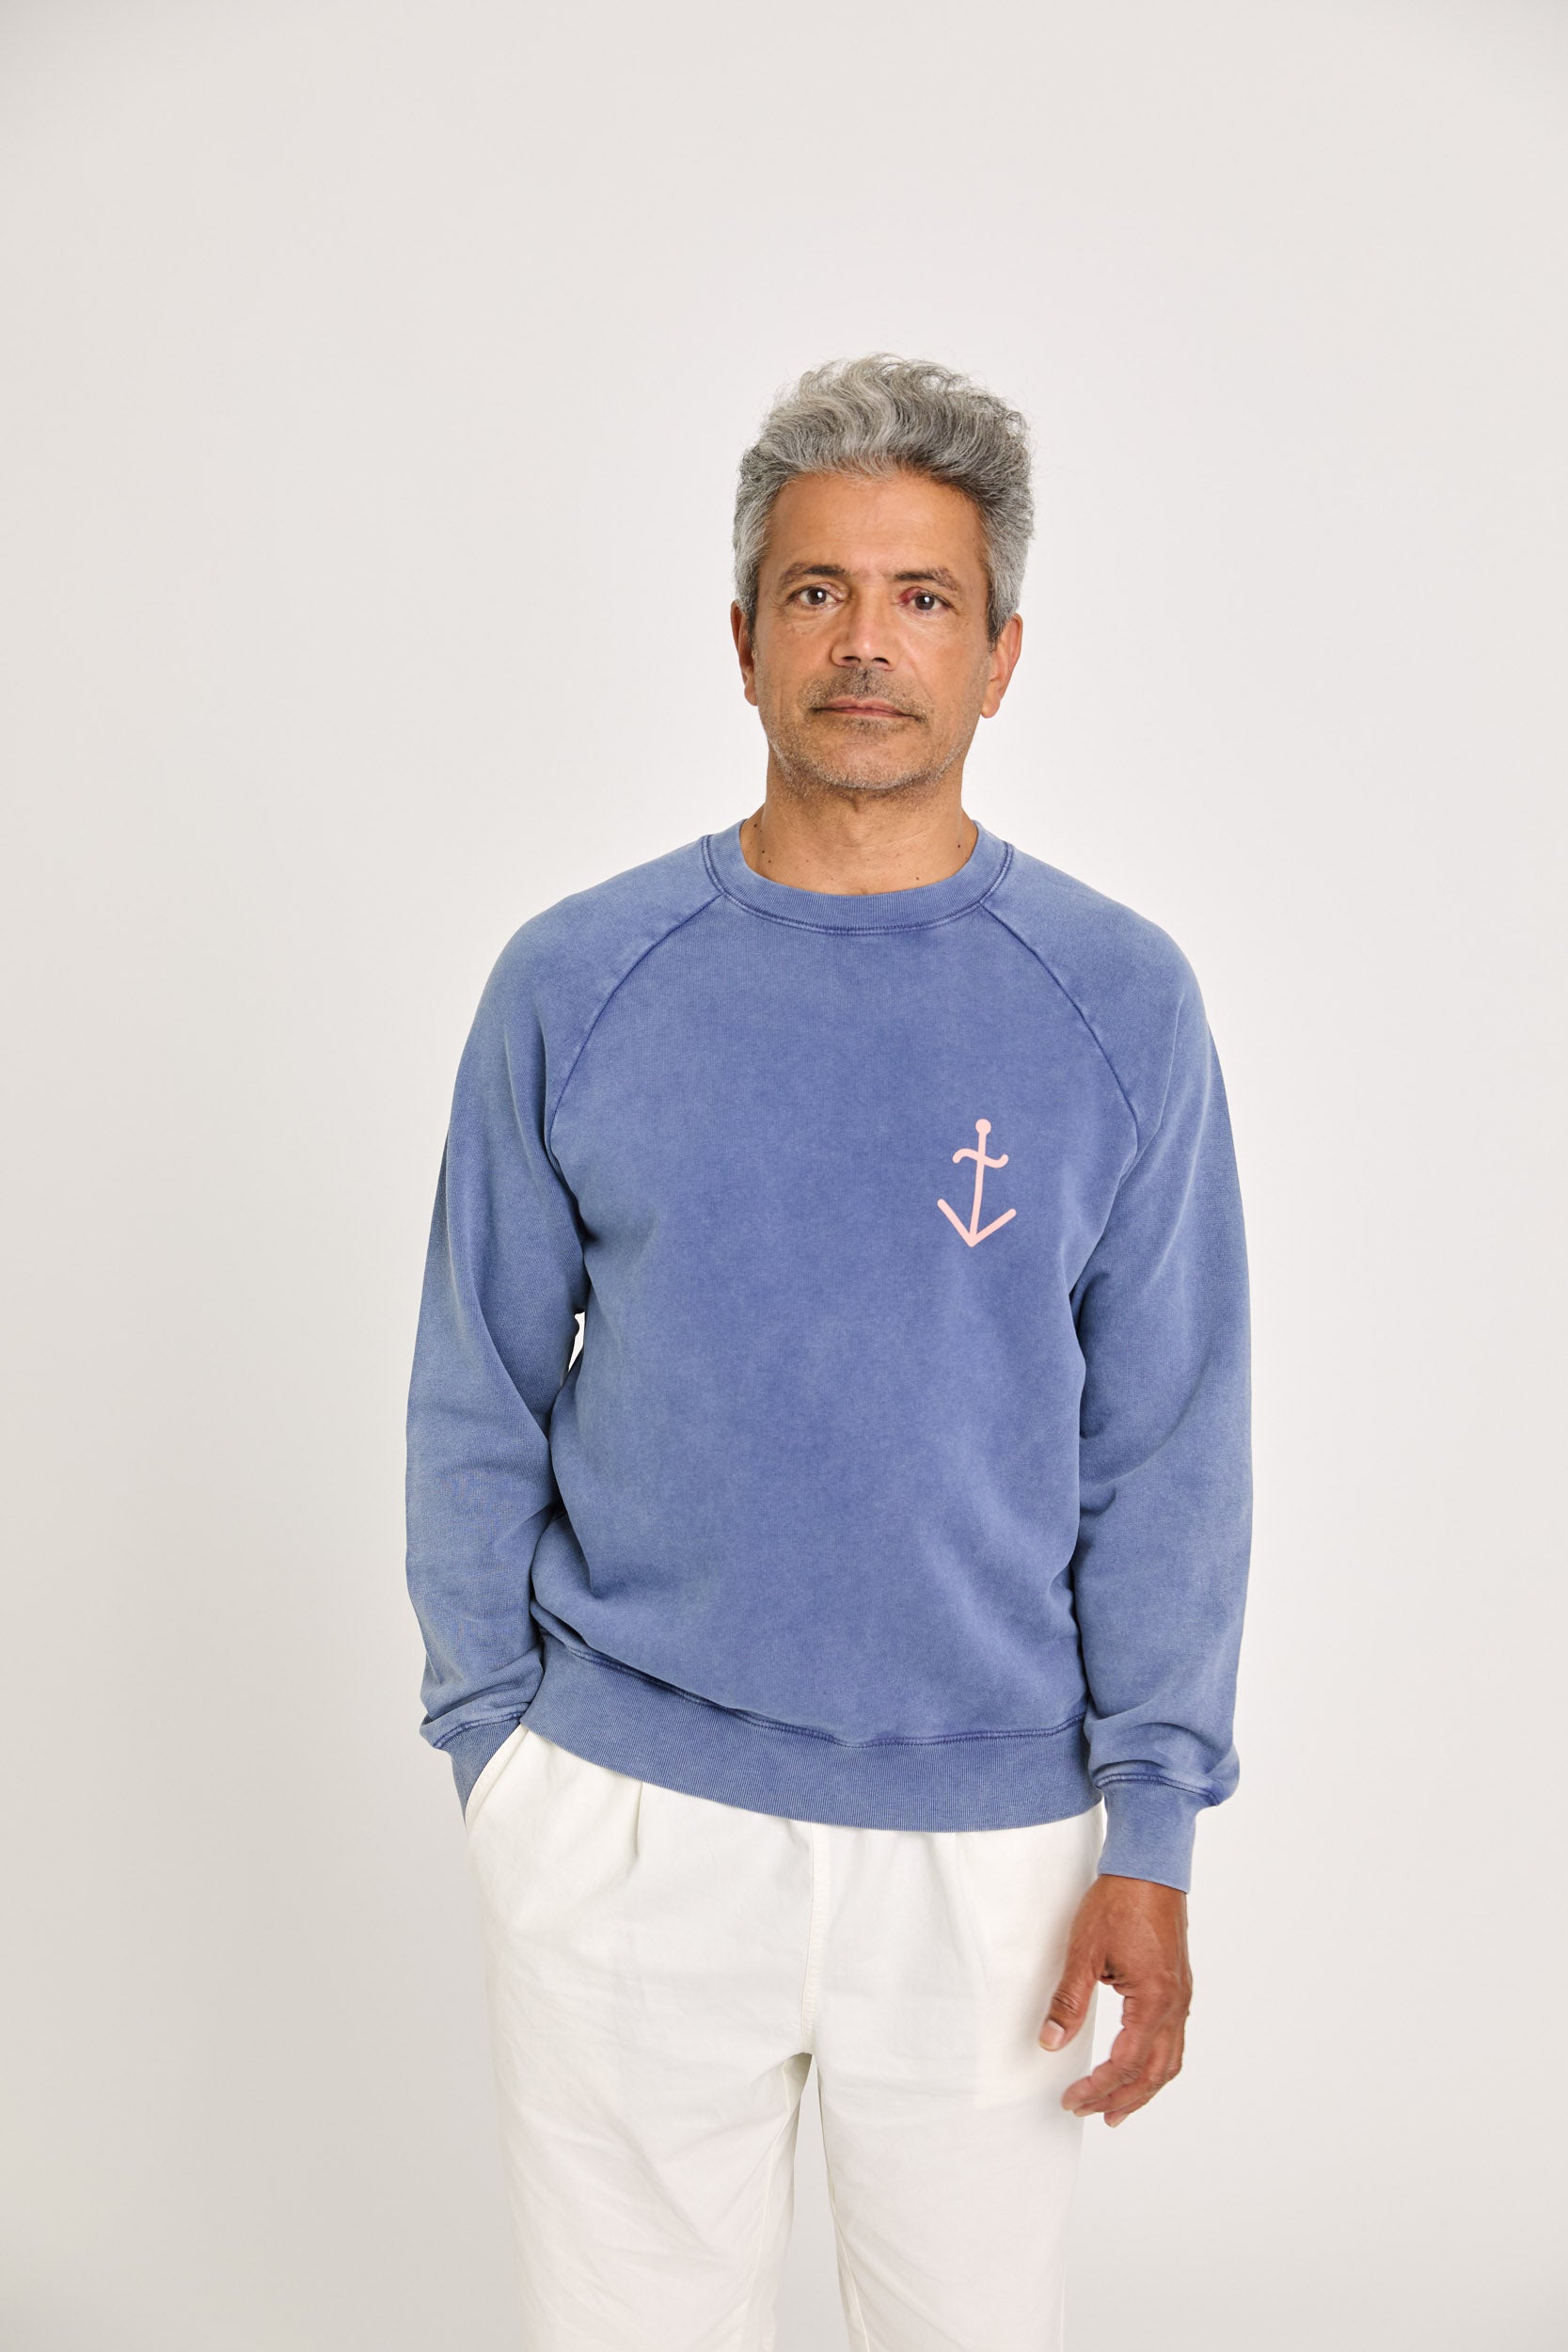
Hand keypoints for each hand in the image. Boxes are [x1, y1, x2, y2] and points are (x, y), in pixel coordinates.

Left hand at [1038, 1873, 1191, 2127]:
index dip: (1097, 2089)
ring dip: (1142, 2090)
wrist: (1150, 1867)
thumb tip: (1051, 2041)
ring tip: (1115, 2108)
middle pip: (1153, 2074)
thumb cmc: (1120, 1901)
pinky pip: (1173, 2041)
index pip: (1125, 2065)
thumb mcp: (1084, 1951)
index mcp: (1153, 2001)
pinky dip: (1154, 2065)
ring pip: (1169, 2062)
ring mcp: (1181, 1998)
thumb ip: (1069, 2001)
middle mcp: (1174, 2006)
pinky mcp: (1178, 1987)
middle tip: (1087, 2112)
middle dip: (1120, 2099)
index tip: (1072, 2100)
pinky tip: (1138, 2067)